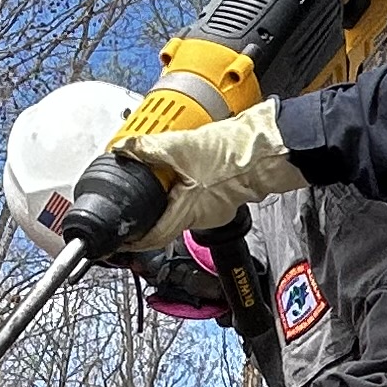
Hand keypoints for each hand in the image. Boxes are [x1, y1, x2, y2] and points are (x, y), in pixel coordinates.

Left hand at [120, 100, 303, 244]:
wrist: (266, 147)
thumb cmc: (233, 154)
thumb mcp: (181, 146)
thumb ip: (148, 149)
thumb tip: (124, 149)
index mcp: (187, 212)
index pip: (152, 237)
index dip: (133, 239)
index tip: (120, 237)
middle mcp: (201, 217)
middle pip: (166, 222)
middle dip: (151, 212)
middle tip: (135, 198)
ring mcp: (215, 210)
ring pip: (183, 210)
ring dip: (170, 197)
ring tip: (163, 178)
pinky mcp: (225, 197)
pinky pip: (198, 199)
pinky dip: (187, 189)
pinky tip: (188, 170)